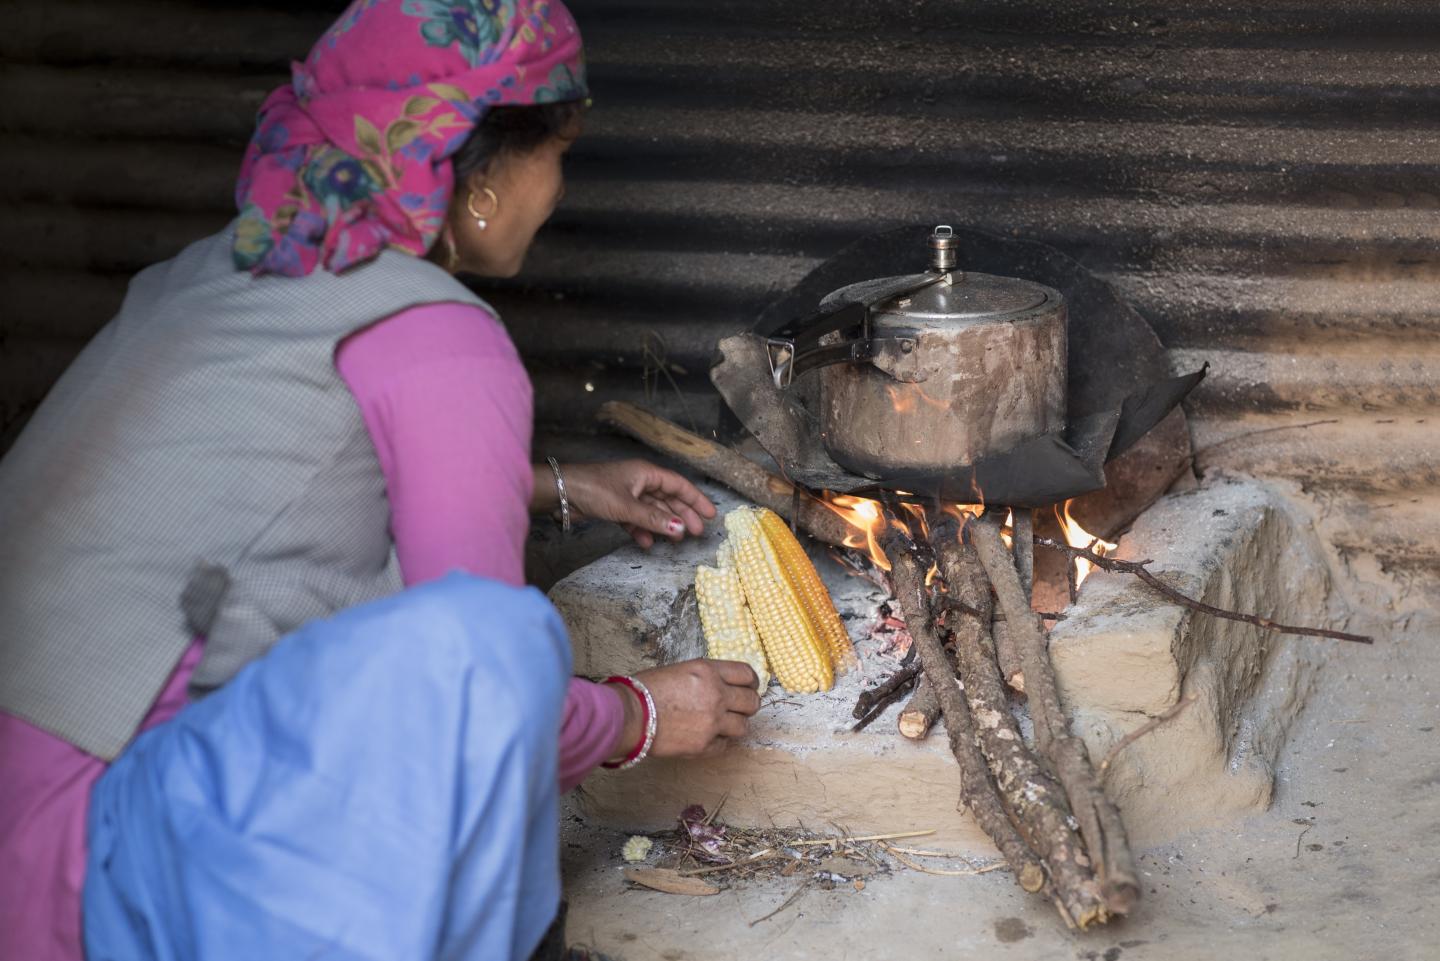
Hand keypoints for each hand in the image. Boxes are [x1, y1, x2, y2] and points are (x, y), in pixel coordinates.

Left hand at [554, 459, 716, 547]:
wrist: (561, 493)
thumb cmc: (594, 489)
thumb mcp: (627, 506)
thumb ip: (654, 519)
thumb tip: (680, 529)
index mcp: (646, 473)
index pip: (678, 485)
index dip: (695, 499)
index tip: (710, 514)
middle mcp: (639, 481)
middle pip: (668, 498)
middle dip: (682, 515)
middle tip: (697, 532)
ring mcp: (627, 494)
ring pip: (652, 510)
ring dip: (663, 525)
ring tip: (675, 541)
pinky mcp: (615, 507)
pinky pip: (635, 519)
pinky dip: (641, 530)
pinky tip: (646, 543)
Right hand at [604, 660, 761, 763]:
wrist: (630, 715)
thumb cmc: (646, 689)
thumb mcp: (680, 670)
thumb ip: (705, 677)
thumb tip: (720, 685)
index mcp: (709, 671)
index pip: (747, 674)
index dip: (751, 682)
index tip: (748, 687)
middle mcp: (716, 695)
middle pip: (752, 702)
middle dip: (748, 704)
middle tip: (739, 708)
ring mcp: (713, 721)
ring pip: (743, 726)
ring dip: (735, 724)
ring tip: (722, 724)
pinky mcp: (705, 744)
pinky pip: (725, 745)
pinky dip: (719, 742)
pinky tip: (707, 737)